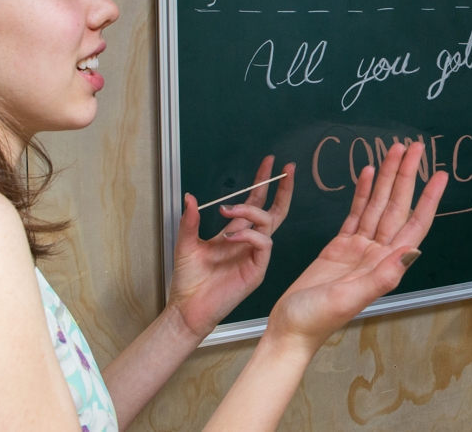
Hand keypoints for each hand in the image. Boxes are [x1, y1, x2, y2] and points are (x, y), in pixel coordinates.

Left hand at [169, 156, 294, 339]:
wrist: (187, 308)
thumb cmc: (188, 281)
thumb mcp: (185, 244)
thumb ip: (190, 221)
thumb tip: (190, 197)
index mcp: (234, 234)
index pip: (255, 203)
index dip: (262, 182)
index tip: (268, 162)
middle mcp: (248, 242)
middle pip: (273, 210)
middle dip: (281, 188)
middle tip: (285, 169)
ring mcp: (254, 255)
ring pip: (268, 223)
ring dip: (251, 211)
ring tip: (229, 210)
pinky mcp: (257, 269)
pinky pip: (264, 244)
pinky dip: (249, 235)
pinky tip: (230, 236)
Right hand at [265, 142, 447, 350]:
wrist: (290, 329)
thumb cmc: (317, 320)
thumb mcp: (349, 298)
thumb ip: (381, 276)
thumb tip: (412, 252)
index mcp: (384, 265)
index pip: (413, 225)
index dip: (428, 199)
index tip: (440, 174)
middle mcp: (376, 253)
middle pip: (397, 207)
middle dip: (407, 176)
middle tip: (414, 147)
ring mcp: (359, 248)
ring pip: (378, 205)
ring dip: (387, 178)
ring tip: (394, 150)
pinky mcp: (339, 246)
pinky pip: (356, 213)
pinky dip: (363, 192)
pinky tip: (368, 172)